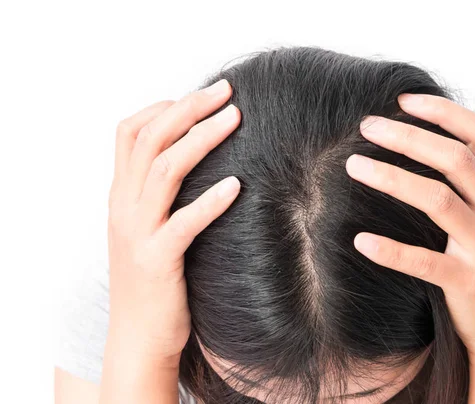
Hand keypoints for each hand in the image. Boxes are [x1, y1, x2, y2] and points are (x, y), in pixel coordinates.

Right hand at [106, 79, 240, 363]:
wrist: (138, 338)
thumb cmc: (154, 280)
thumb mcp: (147, 229)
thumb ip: (160, 195)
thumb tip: (196, 161)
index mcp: (121, 195)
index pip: (129, 132)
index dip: (163, 106)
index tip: (200, 96)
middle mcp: (123, 207)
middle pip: (150, 139)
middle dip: (188, 108)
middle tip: (227, 90)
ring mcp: (137, 233)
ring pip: (164, 170)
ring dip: (201, 139)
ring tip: (235, 119)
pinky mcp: (157, 261)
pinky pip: (184, 223)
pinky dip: (210, 201)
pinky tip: (237, 185)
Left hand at [345, 94, 474, 355]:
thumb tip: (428, 138)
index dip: (442, 112)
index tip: (402, 99)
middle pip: (454, 159)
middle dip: (408, 137)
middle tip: (367, 126)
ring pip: (438, 200)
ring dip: (391, 178)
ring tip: (353, 166)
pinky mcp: (468, 282)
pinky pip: (424, 262)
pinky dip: (390, 250)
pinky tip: (360, 240)